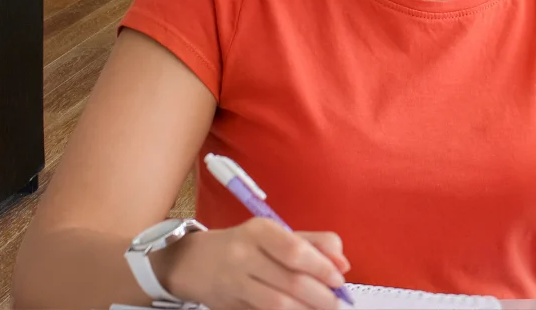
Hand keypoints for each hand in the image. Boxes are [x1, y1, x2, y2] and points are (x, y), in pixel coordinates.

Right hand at [156, 219, 350, 309]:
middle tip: (337, 303)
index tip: (338, 279)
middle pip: (290, 281)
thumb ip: (314, 243)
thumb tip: (343, 263)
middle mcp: (243, 256)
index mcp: (259, 231)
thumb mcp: (276, 234)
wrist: (192, 262)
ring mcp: (233, 284)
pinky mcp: (229, 306)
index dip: (321, 267)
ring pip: (277, 303)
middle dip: (320, 296)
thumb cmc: (244, 245)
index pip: (294, 250)